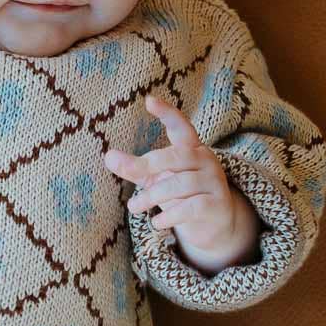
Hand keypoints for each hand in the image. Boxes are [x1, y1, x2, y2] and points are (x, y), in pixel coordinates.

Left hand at [103, 92, 258, 270]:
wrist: (216, 225)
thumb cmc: (183, 195)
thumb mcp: (158, 179)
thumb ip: (136, 168)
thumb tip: (108, 156)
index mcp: (192, 148)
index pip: (181, 126)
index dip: (167, 113)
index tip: (149, 100)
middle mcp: (206, 161)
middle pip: (178, 156)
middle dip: (150, 164)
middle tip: (130, 172)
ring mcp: (214, 183)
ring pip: (181, 184)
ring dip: (153, 196)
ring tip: (133, 206)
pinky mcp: (217, 205)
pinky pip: (192, 208)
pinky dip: (170, 215)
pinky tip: (156, 222)